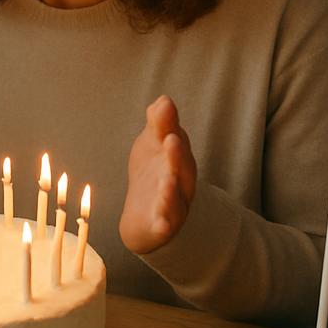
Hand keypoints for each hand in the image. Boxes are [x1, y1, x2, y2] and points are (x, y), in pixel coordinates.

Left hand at [120, 95, 196, 253]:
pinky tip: (161, 222)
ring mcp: (173, 206)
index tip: (165, 109)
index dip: (170, 126)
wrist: (145, 218)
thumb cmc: (153, 175)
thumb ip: (159, 125)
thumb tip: (163, 99)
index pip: (176, 141)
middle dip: (177, 154)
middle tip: (171, 139)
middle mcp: (181, 183)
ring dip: (171, 188)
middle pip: (182, 169)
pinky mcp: (161, 227)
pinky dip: (164, 223)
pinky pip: (165, 226)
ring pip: (175, 198)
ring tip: (166, 179)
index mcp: (178, 160)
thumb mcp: (153, 146)